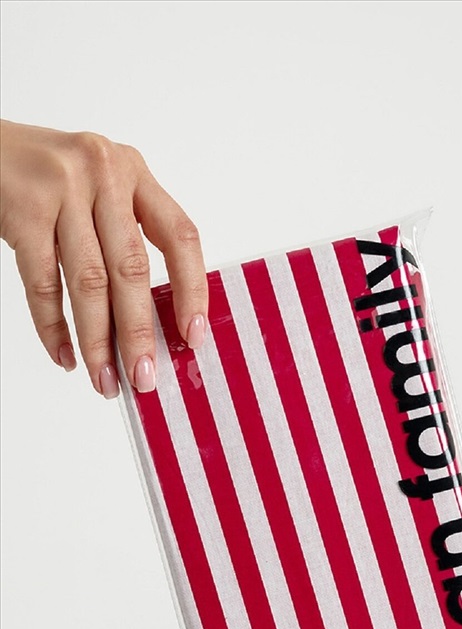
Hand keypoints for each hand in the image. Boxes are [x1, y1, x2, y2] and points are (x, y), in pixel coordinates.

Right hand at [0, 119, 207, 397]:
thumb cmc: (45, 178)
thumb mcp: (98, 188)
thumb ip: (125, 235)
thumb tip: (149, 321)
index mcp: (133, 172)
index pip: (180, 236)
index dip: (192, 290)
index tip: (193, 335)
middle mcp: (104, 174)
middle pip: (132, 269)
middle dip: (139, 333)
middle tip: (144, 377)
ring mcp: (62, 188)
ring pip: (89, 282)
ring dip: (97, 341)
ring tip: (104, 379)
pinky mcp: (23, 209)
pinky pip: (43, 283)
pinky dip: (53, 327)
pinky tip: (64, 355)